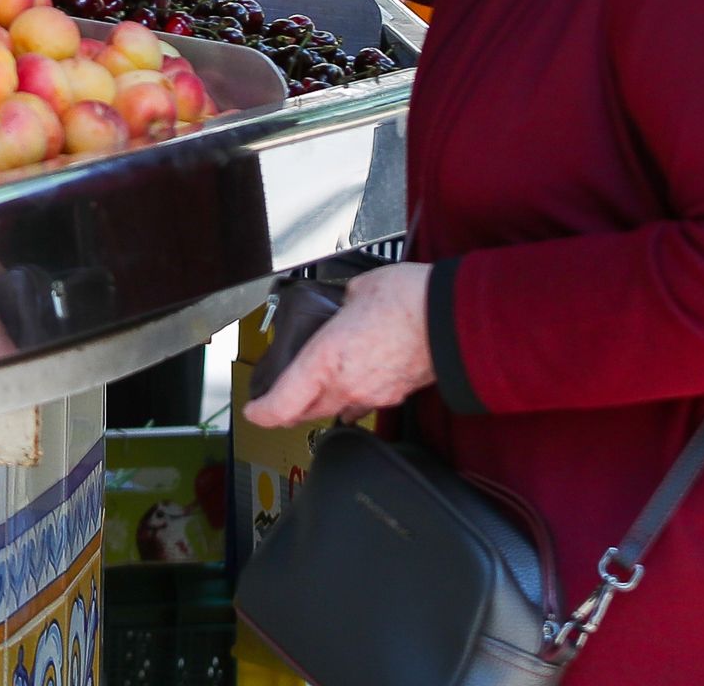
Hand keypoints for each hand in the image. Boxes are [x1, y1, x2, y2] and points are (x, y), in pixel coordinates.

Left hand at [245, 264, 435, 426]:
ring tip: (309, 389)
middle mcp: (346, 384)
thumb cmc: (407, 300)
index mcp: (326, 359)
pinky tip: (348, 385)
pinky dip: (347, 399)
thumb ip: (339, 306)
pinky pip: (360, 405)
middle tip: (276, 397)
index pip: (283, 403)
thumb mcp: (355, 291)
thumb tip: (342, 307)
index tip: (252, 410)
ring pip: (333, 409)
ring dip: (317, 403)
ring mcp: (372, 394)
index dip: (261, 412)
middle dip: (287, 406)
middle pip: (304, 410)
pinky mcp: (394, 395)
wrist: (451, 318)